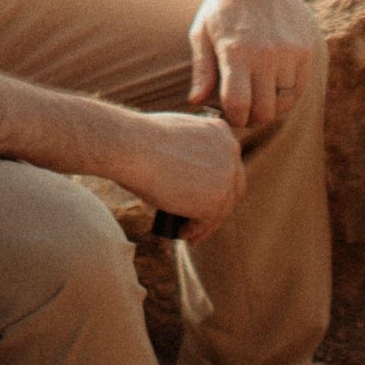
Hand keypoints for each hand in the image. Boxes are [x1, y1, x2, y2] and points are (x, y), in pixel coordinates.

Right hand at [118, 107, 244, 237]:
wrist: (133, 147)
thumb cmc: (141, 141)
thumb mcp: (174, 136)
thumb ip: (190, 152)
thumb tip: (187, 177)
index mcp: (220, 130)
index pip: (226, 164)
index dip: (215, 185)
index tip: (200, 198)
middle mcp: (231, 150)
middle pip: (231, 187)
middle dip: (215, 206)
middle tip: (196, 220)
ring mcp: (227, 176)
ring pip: (221, 207)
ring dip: (204, 223)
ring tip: (186, 232)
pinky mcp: (217, 199)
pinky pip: (209, 220)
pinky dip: (197, 230)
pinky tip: (183, 234)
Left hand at [188, 0, 317, 132]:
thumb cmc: (223, 8)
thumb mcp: (201, 33)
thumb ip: (201, 70)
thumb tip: (196, 101)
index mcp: (236, 52)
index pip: (239, 105)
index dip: (233, 118)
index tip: (229, 113)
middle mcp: (266, 54)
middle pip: (265, 111)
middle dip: (252, 117)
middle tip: (244, 110)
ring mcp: (290, 52)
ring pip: (285, 102)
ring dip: (271, 105)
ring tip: (258, 95)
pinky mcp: (307, 48)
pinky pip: (300, 87)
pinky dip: (287, 93)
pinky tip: (273, 83)